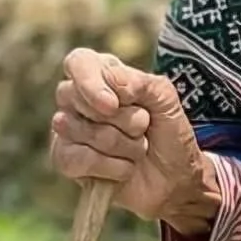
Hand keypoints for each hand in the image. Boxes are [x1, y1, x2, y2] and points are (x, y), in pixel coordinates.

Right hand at [50, 48, 217, 229]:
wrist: (175, 178)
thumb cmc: (168, 132)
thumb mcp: (166, 100)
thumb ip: (141, 82)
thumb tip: (110, 81)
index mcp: (102, 73)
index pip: (79, 62)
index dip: (91, 83)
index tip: (113, 105)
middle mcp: (78, 97)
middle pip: (79, 99)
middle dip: (124, 119)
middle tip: (143, 127)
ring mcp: (68, 129)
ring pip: (82, 131)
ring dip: (123, 145)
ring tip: (138, 148)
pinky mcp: (65, 159)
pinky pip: (77, 159)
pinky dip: (111, 167)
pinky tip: (125, 169)